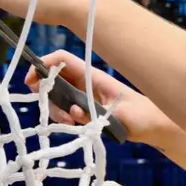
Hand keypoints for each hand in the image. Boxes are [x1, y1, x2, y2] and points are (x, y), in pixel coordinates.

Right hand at [22, 50, 163, 142]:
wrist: (154, 125)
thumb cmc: (142, 115)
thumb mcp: (120, 115)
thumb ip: (96, 115)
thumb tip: (74, 112)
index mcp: (93, 76)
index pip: (63, 60)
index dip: (44, 64)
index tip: (31, 79)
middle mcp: (86, 83)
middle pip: (54, 79)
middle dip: (44, 91)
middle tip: (45, 106)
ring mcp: (85, 96)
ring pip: (58, 97)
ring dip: (56, 109)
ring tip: (69, 121)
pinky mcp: (86, 110)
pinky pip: (66, 110)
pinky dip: (64, 117)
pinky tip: (74, 125)